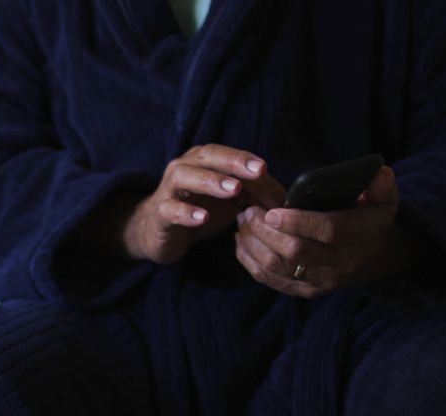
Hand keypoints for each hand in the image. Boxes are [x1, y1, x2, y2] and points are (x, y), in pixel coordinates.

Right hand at [123, 144, 284, 263]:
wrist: (159, 231)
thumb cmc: (199, 210)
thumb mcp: (229, 201)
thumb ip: (254, 194)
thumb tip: (285, 199)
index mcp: (202, 161)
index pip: (225, 154)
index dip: (244, 159)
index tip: (265, 167)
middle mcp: (184, 168)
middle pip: (207, 157)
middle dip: (233, 162)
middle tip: (256, 171)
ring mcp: (169, 189)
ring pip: (186, 177)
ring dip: (211, 181)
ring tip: (234, 189)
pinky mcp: (160, 213)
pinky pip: (171, 209)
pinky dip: (186, 212)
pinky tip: (202, 218)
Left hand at [234, 166, 415, 297]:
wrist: (376, 258)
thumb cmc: (373, 219)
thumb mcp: (385, 198)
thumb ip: (379, 184)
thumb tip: (374, 173)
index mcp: (361, 236)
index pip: (328, 232)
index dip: (298, 222)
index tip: (272, 211)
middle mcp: (341, 264)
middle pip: (297, 253)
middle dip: (267, 232)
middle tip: (249, 211)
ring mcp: (322, 281)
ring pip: (279, 268)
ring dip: (254, 244)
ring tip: (243, 222)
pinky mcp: (306, 291)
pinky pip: (272, 280)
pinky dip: (251, 261)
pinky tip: (242, 241)